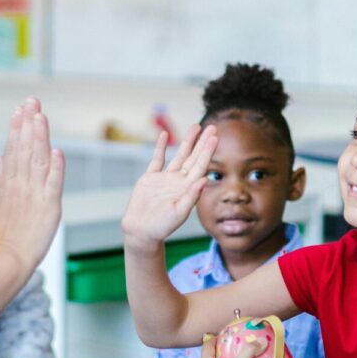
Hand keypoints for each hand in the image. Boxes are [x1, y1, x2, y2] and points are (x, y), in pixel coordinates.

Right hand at [0, 98, 65, 279]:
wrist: (7, 260)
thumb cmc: (4, 238)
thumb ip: (2, 179)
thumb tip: (2, 157)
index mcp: (9, 183)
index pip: (14, 149)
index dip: (18, 128)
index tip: (20, 109)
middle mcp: (20, 185)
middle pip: (25, 149)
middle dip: (28, 123)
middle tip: (31, 101)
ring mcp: (34, 195)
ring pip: (37, 160)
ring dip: (39, 137)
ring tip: (40, 116)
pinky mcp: (48, 208)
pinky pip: (53, 184)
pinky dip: (55, 168)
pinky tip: (57, 151)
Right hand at [120, 124, 217, 246]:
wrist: (141, 231)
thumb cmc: (161, 226)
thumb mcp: (179, 212)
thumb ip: (192, 195)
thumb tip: (205, 178)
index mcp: (188, 188)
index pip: (201, 165)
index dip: (208, 151)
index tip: (215, 137)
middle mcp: (179, 181)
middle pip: (193, 157)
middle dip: (202, 142)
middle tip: (212, 126)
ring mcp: (165, 178)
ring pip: (179, 155)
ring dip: (187, 141)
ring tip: (195, 127)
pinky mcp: (150, 178)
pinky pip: (157, 159)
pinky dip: (160, 147)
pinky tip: (164, 135)